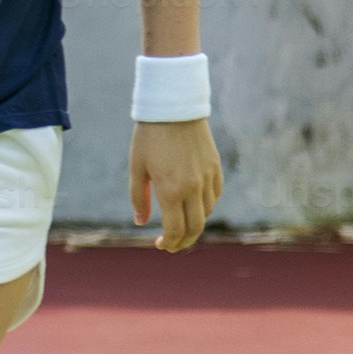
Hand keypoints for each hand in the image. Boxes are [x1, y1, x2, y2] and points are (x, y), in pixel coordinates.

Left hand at [130, 117, 221, 252]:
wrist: (174, 108)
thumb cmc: (149, 137)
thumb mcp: (137, 168)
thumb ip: (138, 198)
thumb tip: (141, 222)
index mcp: (171, 190)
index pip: (176, 229)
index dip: (170, 242)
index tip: (161, 245)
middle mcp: (193, 187)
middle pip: (196, 227)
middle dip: (185, 241)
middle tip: (173, 245)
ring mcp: (207, 177)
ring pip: (208, 212)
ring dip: (195, 223)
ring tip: (181, 224)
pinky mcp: (216, 167)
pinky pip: (215, 195)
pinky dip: (206, 206)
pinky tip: (195, 205)